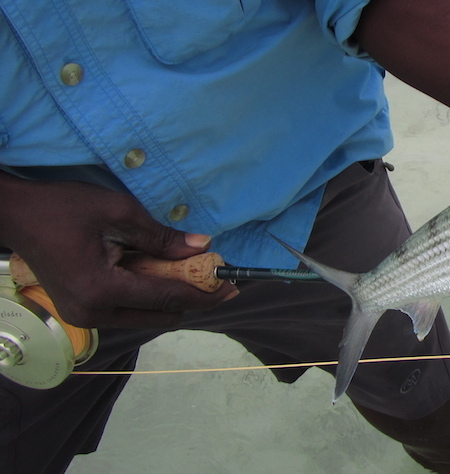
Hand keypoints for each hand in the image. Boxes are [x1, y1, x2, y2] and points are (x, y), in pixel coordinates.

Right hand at [0, 174, 237, 327]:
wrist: (15, 214)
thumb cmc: (63, 208)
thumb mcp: (119, 213)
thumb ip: (162, 237)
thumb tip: (202, 247)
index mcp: (103, 289)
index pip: (169, 298)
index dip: (206, 294)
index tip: (232, 286)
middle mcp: (94, 312)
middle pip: (162, 316)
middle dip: (190, 297)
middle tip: (211, 275)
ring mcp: (84, 316)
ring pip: (146, 316)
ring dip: (168, 296)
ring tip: (182, 267)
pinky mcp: (80, 311)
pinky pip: (127, 310)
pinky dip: (147, 294)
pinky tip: (154, 270)